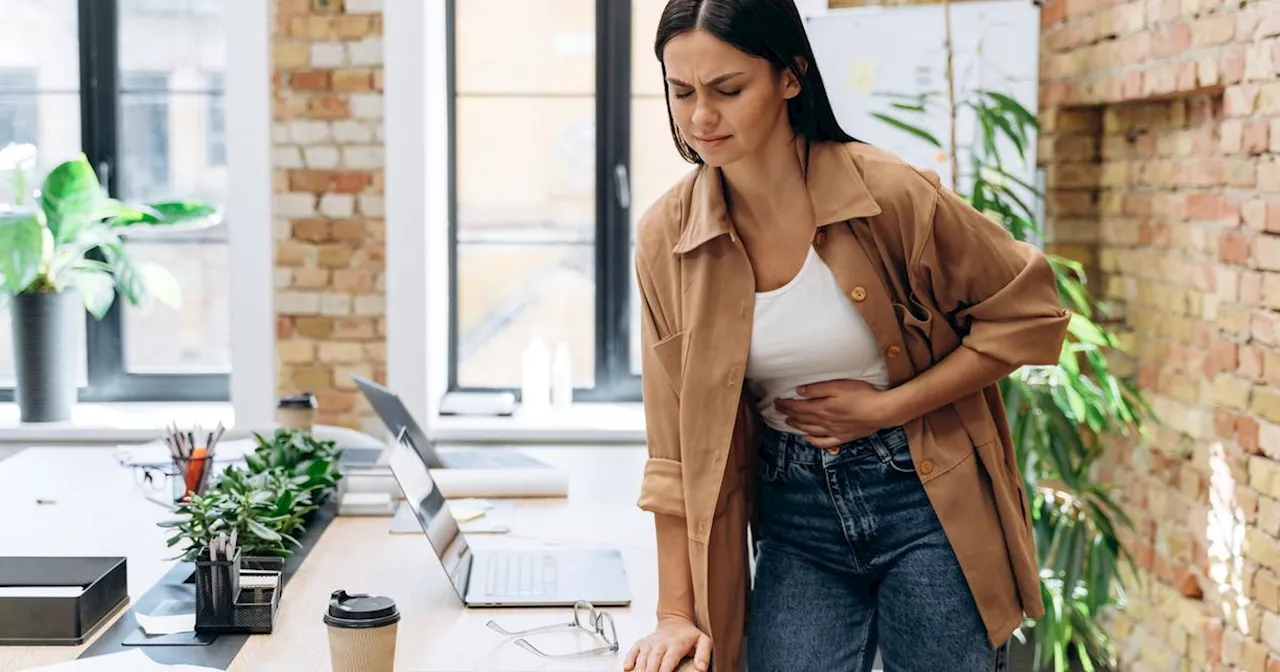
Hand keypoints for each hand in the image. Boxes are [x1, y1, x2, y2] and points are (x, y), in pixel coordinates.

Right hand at [623, 616, 711, 671]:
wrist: (675, 621)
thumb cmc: (689, 635)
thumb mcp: (703, 641)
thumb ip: (704, 655)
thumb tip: (702, 668)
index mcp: (676, 644)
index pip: (669, 659)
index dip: (665, 670)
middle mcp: (661, 643)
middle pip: (654, 659)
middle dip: (650, 671)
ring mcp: (650, 643)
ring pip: (643, 656)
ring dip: (639, 668)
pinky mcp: (642, 643)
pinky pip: (633, 650)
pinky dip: (629, 659)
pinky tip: (627, 668)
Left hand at [774, 379, 903, 448]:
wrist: (881, 411)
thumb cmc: (861, 395)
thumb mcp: (837, 386)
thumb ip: (817, 390)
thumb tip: (799, 392)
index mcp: (822, 408)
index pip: (798, 407)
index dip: (785, 405)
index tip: (776, 402)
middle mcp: (825, 422)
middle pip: (802, 419)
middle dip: (788, 414)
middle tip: (778, 411)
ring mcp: (834, 431)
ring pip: (810, 430)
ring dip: (798, 426)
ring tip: (788, 423)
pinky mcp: (843, 437)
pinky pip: (824, 442)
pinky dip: (813, 441)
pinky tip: (807, 439)